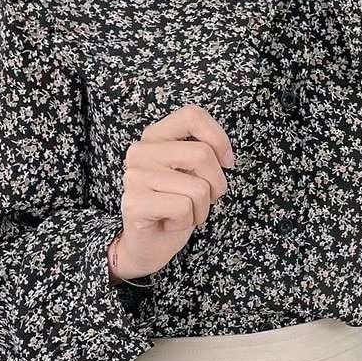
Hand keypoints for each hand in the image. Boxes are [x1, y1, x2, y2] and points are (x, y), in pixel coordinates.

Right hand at [108, 104, 235, 282]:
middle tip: (202, 200)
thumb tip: (226, 156)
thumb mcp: (193, 174)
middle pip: (202, 154)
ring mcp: (135, 177)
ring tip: (183, 214)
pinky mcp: (135, 203)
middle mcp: (140, 151)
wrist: (148, 245)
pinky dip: (187, 222)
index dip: (218, 138)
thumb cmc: (175, 207)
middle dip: (216, 184)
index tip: (226, 162)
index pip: (192, 115)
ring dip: (201, 209)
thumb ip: (202, 154)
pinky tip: (170, 224)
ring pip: (198, 188)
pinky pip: (183, 207)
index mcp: (155, 137)